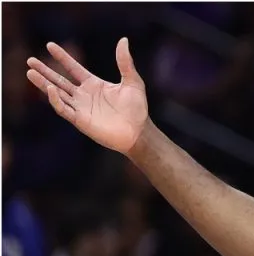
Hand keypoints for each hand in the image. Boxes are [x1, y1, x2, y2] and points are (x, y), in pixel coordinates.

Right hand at [26, 38, 148, 154]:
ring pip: (57, 94)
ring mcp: (81, 108)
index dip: (62, 57)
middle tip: (30, 60)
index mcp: (94, 85)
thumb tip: (123, 40)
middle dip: (45, 71)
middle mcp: (84, 95)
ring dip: (43, 84)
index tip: (50, 45)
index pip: (73, 68)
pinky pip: (64, 109)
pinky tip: (50, 88)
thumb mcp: (132, 81)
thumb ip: (125, 62)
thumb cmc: (137, 109)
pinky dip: (55, 99)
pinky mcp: (80, 120)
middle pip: (60, 80)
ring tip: (30, 72)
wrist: (139, 132)